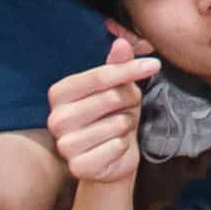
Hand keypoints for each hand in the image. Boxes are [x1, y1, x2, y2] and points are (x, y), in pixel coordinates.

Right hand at [49, 40, 159, 189]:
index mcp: (59, 93)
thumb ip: (117, 65)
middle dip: (129, 100)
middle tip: (126, 108)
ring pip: (117, 123)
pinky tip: (114, 148)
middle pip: (110, 97)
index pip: (100, 75)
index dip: (130, 69)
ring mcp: (64, 144)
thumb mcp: (118, 87)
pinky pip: (117, 146)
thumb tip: (121, 42)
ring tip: (118, 130)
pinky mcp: (78, 167)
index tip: (154, 65)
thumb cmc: (113, 117)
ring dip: (127, 125)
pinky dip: (124, 146)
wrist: (112, 158)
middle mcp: (56, 118)